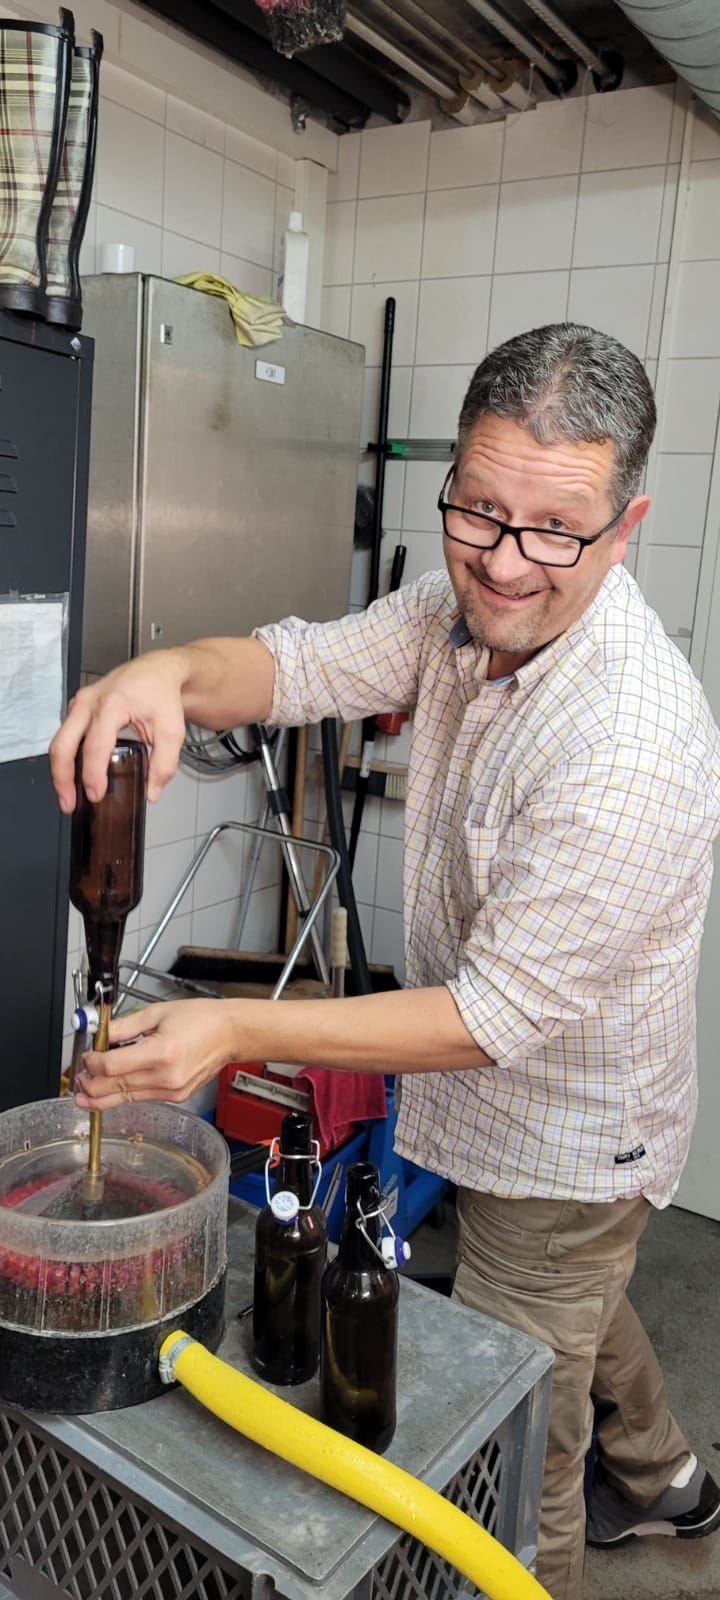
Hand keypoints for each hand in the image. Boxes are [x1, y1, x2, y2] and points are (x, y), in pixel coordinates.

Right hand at [50, 649, 188, 811]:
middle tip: (69, 803)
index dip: (93, 775)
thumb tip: (152, 791)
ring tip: (69, 796)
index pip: (95, 746)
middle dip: (62, 778)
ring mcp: (80, 703)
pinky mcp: (77, 708)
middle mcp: (89, 702)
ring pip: (59, 742)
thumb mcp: (172, 730)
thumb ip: (164, 763)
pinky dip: (66, 758)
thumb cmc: (161, 693)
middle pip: (63, 745)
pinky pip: (64, 736)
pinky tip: (74, 776)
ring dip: (60, 771)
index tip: (96, 795)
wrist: (156, 671)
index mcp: (112, 704)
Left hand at [74, 999, 237, 1110]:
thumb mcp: (157, 1013)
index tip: (87, 1056)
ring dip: (102, 1096)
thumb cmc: (201, 1019)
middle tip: (78, 1079)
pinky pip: (141, 1098)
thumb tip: (100, 1034)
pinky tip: (112, 1090)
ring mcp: (171, 1091)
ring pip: (125, 1098)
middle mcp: (166, 1077)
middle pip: (114, 1087)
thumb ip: (124, 1026)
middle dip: (91, 1084)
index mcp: (161, 1052)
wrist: (229, 1034)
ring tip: (85, 1093)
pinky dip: (124, 1094)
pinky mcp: (176, 1097)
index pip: (112, 1066)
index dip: (93, 1063)